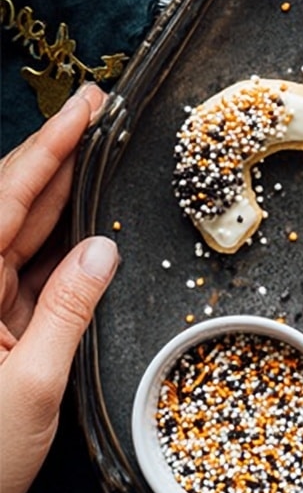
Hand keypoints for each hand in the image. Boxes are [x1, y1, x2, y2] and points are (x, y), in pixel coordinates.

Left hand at [0, 85, 119, 492]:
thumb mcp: (33, 389)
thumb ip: (68, 312)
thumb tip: (102, 249)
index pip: (6, 198)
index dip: (50, 147)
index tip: (86, 104)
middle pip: (13, 204)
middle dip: (58, 155)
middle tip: (100, 112)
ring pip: (23, 234)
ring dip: (62, 195)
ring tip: (101, 154)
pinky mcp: (0, 332)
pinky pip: (34, 275)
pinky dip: (64, 248)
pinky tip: (91, 227)